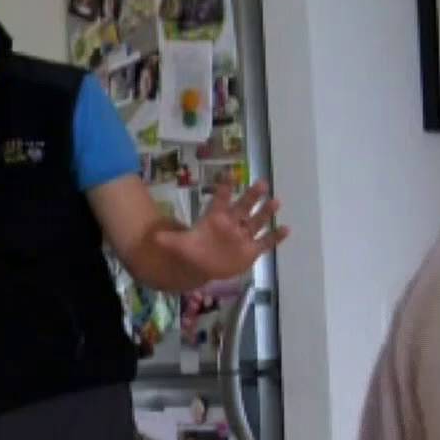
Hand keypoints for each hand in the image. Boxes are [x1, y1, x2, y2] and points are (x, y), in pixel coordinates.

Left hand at [174, 180, 288, 281]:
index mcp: (215, 218)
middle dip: (252, 196)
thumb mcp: (179, 245)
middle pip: (243, 207)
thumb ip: (169, 239)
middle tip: (261, 182)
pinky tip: (286, 229)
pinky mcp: (252, 250)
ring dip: (266, 212)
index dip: (224, 188)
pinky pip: (266, 242)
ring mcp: (243, 236)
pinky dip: (276, 237)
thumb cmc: (194, 250)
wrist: (204, 265)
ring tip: (276, 201)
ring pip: (257, 221)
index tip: (229, 175)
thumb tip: (153, 236)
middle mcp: (232, 224)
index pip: (220, 200)